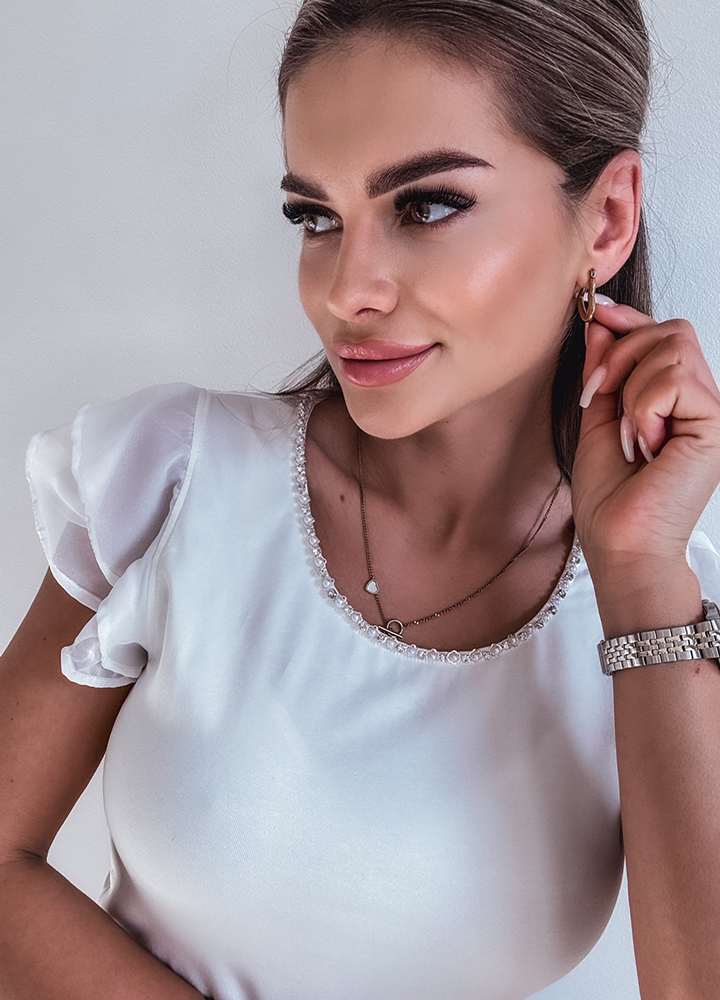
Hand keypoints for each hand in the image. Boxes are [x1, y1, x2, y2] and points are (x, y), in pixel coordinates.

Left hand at [570, 302, 719, 572]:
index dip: (630, 320)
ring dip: (631, 387)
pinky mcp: (715, 424)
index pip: (665, 335)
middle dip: (622, 352)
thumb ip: (603, 373)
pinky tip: (643, 443)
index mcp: (677, 401)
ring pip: (672, 347)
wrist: (620, 544)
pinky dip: (642, 407)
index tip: (596, 314)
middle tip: (600, 394)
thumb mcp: (598, 420)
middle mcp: (701, 401)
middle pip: (671, 330)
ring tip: (629, 433)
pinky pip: (672, 379)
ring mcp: (711, 412)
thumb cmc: (611, 498)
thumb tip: (601, 324)